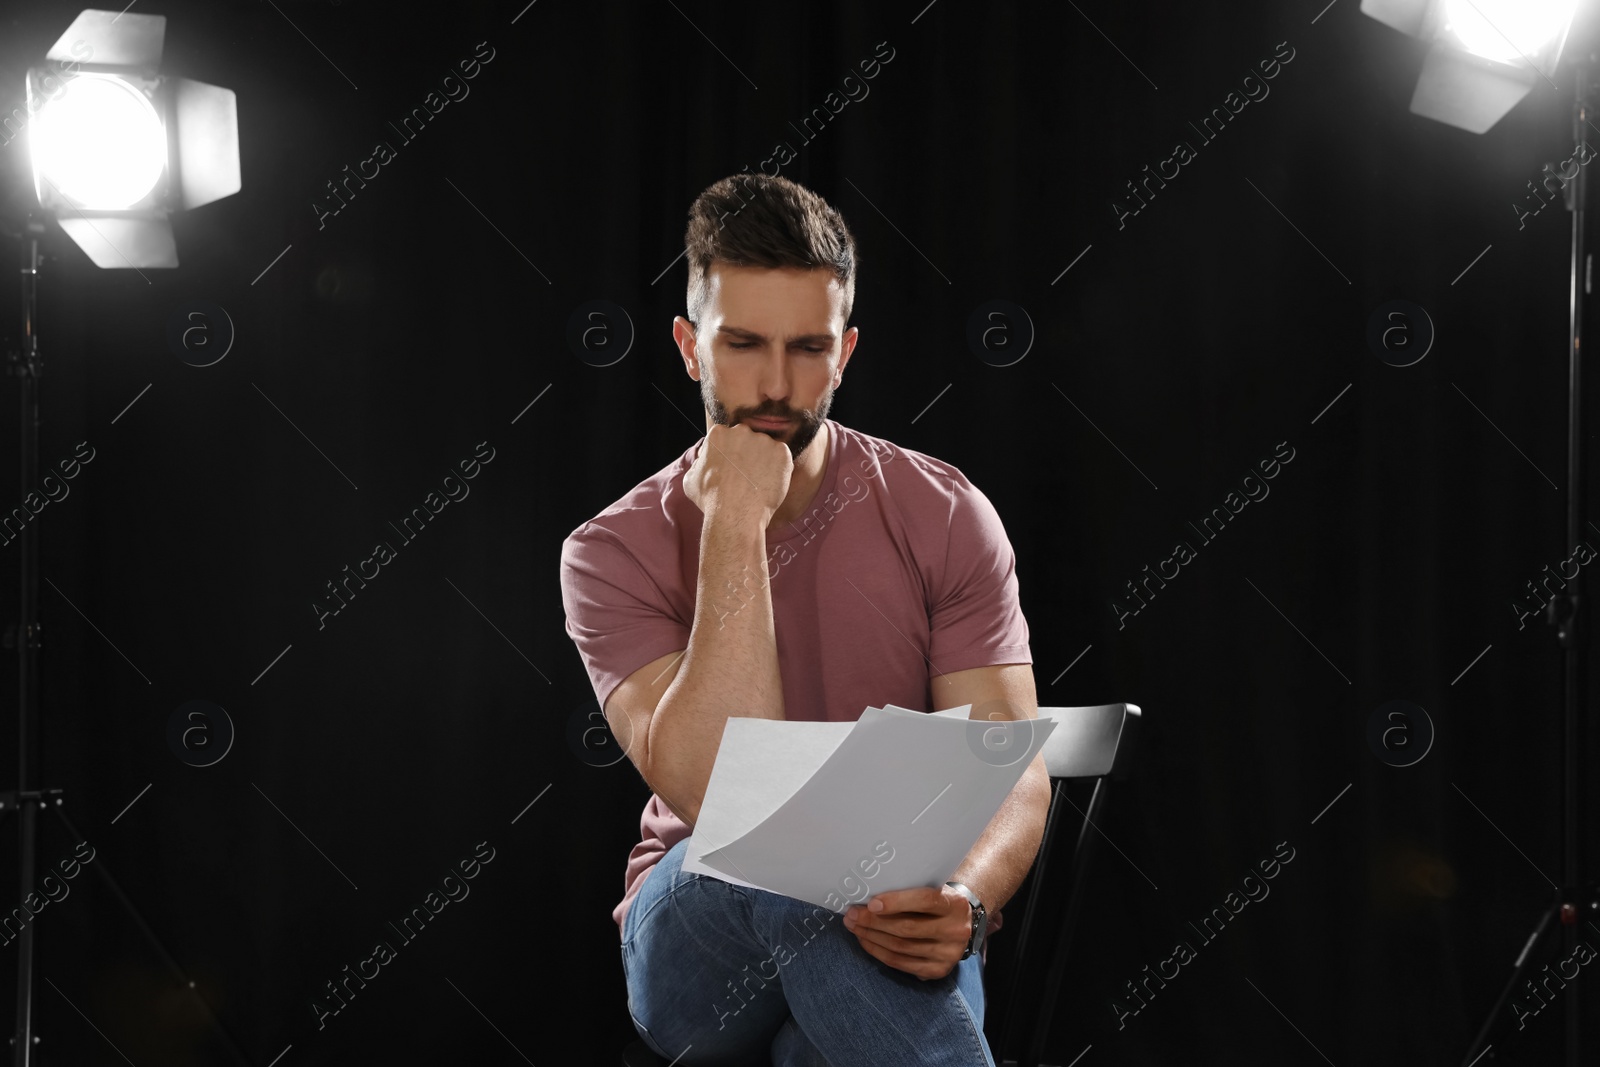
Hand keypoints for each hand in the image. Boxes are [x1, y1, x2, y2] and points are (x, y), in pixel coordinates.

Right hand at [685, 421, 792, 522]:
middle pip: (747, 440)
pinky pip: (783, 458)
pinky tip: (770, 484)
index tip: (732, 469)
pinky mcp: (781, 452)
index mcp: (718, 434)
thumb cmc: (711, 499)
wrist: (735, 513)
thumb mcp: (691, 479)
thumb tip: (703, 460)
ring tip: (758, 483)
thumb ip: (699, 463)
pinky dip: (780, 470)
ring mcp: (763, 440)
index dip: (730, 455)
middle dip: (748, 455)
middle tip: (746, 477)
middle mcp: (741, 431)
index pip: (727, 438)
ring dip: (765, 462)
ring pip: (766, 449)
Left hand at [841, 885, 971, 980]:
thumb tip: (869, 898)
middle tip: (852, 915)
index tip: (871, 903)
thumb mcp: (933, 889)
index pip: (925, 901)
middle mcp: (955, 931)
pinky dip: (879, 952)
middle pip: (907, 928)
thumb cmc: (938, 901)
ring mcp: (948, 954)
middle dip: (873, 922)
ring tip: (854, 927)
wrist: (962, 923)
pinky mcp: (938, 970)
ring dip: (872, 937)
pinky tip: (866, 941)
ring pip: (901, 947)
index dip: (896, 902)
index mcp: (955, 904)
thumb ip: (910, 891)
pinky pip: (901, 964)